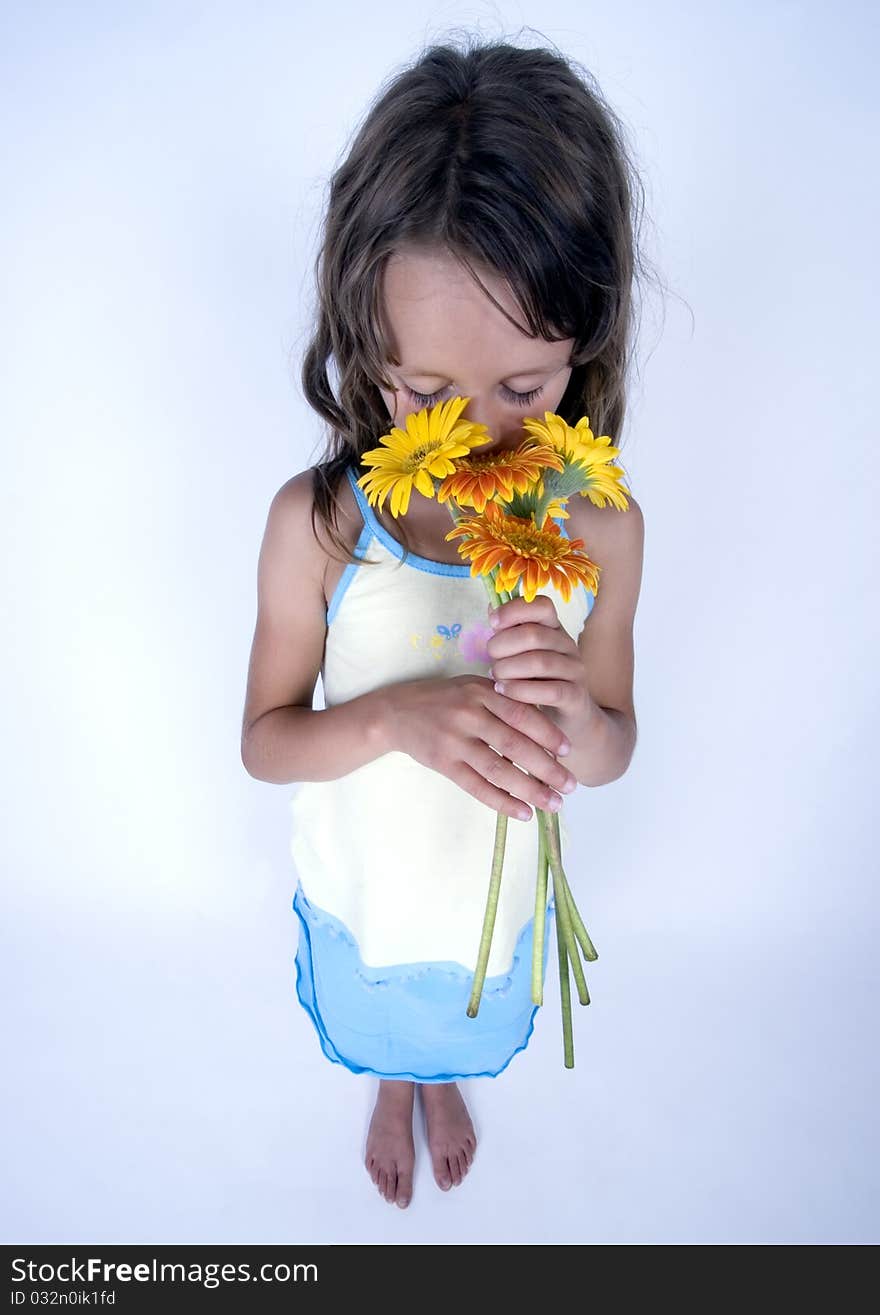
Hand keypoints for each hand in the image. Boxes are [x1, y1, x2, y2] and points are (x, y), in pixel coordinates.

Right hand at [382, 674, 577, 821]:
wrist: (395, 712)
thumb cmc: (443, 699)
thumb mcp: (473, 687)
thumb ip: (504, 701)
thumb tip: (545, 728)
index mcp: (481, 692)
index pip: (522, 714)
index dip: (548, 734)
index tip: (569, 751)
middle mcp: (469, 715)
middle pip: (515, 745)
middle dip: (547, 768)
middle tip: (571, 785)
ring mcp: (455, 741)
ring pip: (499, 770)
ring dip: (530, 790)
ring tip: (553, 804)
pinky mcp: (443, 764)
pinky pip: (477, 787)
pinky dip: (502, 802)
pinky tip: (523, 813)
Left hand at [486, 595, 595, 732]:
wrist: (564, 718)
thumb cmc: (533, 681)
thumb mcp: (519, 654)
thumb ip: (507, 632)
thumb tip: (491, 606)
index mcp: (554, 628)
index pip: (542, 605)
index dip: (514, 610)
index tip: (492, 623)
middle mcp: (568, 645)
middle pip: (533, 634)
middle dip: (503, 646)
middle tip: (491, 661)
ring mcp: (574, 670)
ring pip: (540, 662)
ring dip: (509, 670)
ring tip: (496, 678)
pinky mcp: (576, 696)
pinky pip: (549, 691)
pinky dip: (520, 691)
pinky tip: (504, 691)